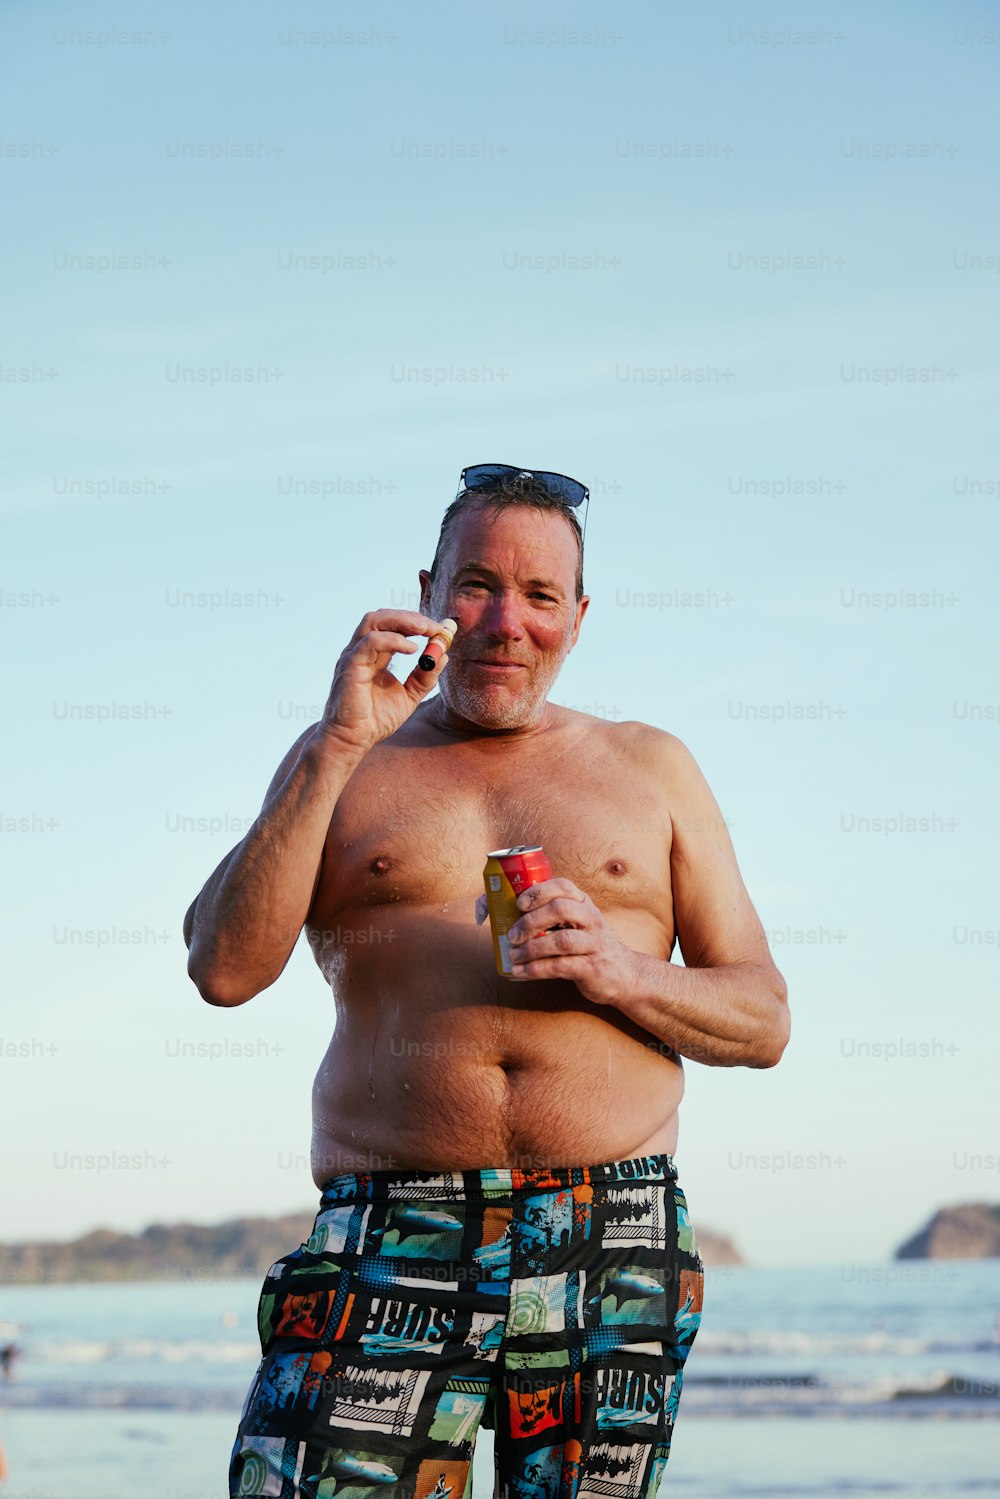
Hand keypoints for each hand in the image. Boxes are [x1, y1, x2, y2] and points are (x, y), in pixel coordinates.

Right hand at [317, 609, 451, 752]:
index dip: (418, 623)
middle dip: (412, 617)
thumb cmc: (375, 720)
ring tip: (426, 630)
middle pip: (383, 617)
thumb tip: (444, 656)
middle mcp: (361, 651)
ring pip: (374, 621)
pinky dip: (394, 640)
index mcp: (373, 655)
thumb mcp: (409, 696)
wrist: (353, 741)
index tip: (441, 630)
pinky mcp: (350, 665)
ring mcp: (353, 656)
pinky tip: (413, 649)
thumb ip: (424, 676)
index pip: (393, 627)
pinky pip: (371, 642)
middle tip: (436, 627)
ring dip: (403, 621)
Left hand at [504, 877, 638, 1007]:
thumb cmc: (588, 945)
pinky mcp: (592, 968)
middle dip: (531, 921)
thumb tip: (501, 915)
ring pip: (562, 940)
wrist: (623, 974)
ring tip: (513, 956)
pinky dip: (537, 969)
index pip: (563, 886)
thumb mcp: (576, 924)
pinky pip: (562, 966)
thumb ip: (549, 917)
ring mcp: (594, 944)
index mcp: (584, 904)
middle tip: (511, 935)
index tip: (518, 903)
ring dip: (532, 948)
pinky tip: (521, 973)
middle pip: (561, 910)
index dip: (539, 892)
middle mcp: (592, 919)